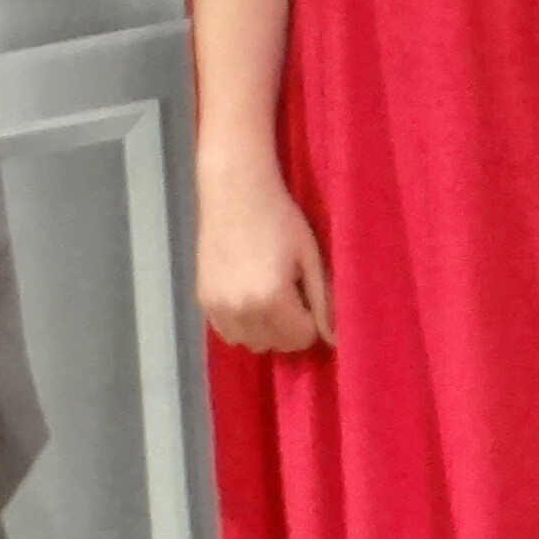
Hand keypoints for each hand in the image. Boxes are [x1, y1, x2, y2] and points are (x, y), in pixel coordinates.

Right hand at [194, 159, 333, 354]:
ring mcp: (218, 309)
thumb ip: (323, 301)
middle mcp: (241, 312)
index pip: (301, 338)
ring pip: (250, 343)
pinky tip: (249, 296)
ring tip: (270, 294)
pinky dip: (243, 325)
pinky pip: (228, 333)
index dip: (312, 321)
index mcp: (272, 300)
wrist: (236, 194)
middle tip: (292, 292)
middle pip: (275, 345)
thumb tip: (336, 339)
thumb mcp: (310, 257)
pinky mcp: (203, 302)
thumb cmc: (281, 219)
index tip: (310, 296)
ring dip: (265, 330)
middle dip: (290, 327)